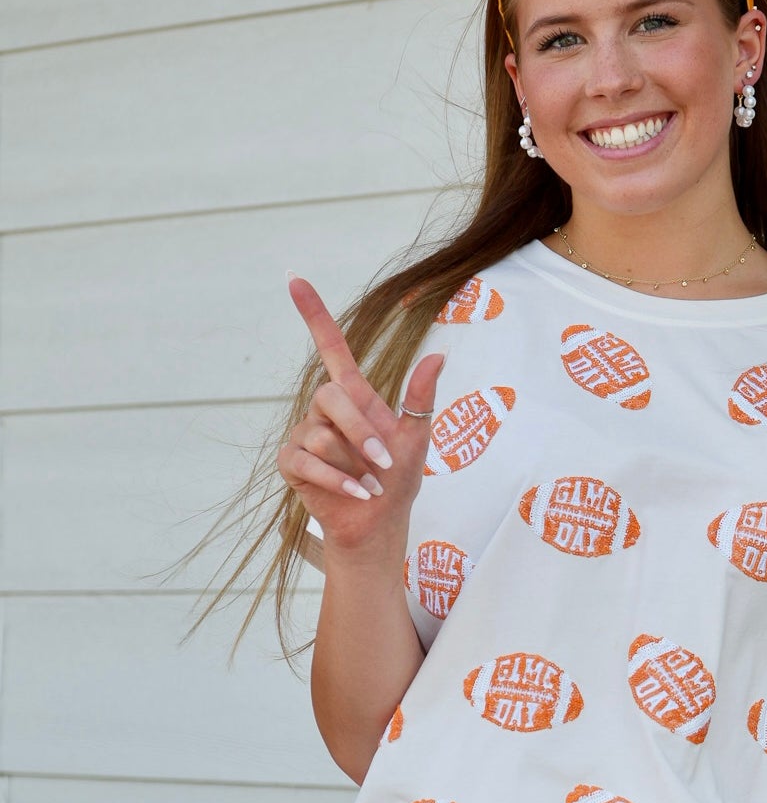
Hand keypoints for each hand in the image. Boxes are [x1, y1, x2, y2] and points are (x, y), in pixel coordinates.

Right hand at [277, 274, 444, 556]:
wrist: (378, 523)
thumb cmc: (397, 480)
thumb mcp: (417, 437)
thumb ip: (421, 398)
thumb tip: (439, 355)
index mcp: (353, 396)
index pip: (330, 347)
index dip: (314, 315)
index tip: (295, 280)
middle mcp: (324, 410)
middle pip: (330, 396)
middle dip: (359, 430)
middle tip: (385, 461)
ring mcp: (304, 435)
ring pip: (320, 434)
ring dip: (354, 463)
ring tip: (372, 484)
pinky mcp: (292, 463)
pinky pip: (307, 461)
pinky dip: (338, 479)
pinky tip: (358, 493)